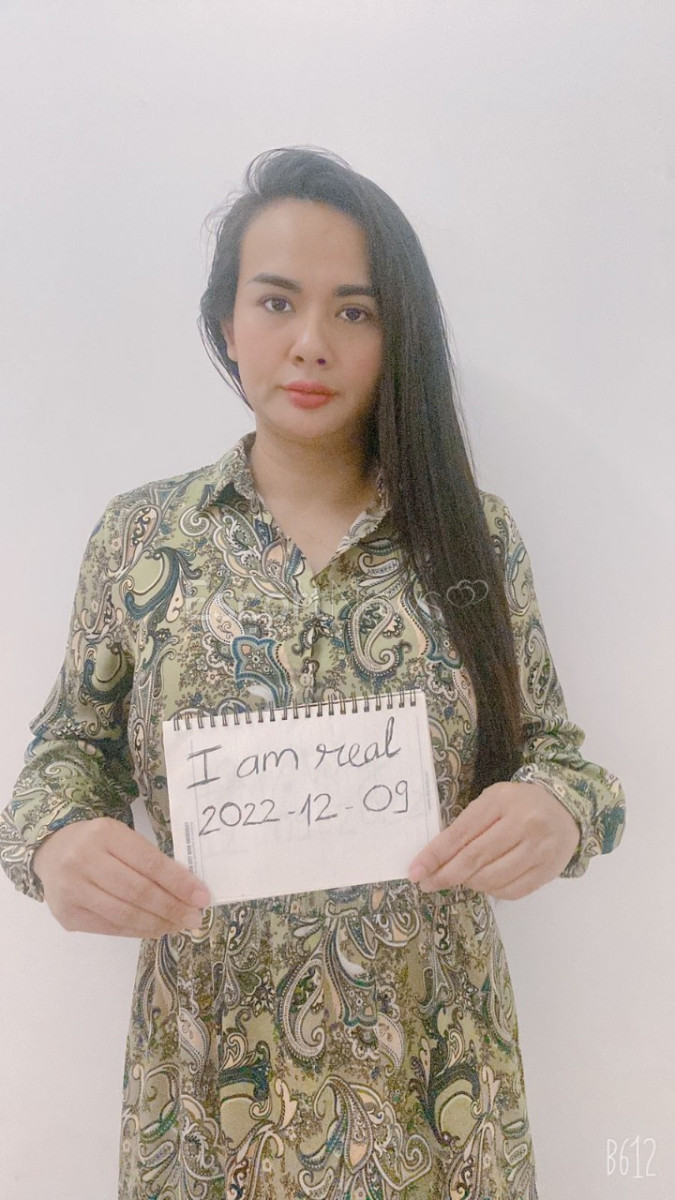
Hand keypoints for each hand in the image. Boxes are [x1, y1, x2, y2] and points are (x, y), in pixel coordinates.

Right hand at [32, 817, 211, 937]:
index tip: (202, 897)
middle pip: (138, 891)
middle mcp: (84, 860)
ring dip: (158, 923)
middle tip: (195, 918)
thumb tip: (188, 890)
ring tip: (179, 925)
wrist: (52, 851)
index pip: (150, 863)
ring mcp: (72, 890)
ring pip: (124, 914)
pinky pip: (110, 927)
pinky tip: (155, 928)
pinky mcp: (67, 915)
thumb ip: (150, 860)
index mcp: (105, 833)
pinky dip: (137, 930)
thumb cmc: (97, 843)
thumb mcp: (122, 837)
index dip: (179, 883)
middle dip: (172, 907)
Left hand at [408, 781, 580, 899]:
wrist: (567, 809)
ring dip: (469, 883)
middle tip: (427, 884)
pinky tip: (486, 882)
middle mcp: (522, 825)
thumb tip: (437, 859)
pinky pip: (510, 892)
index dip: (435, 855)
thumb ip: (468, 825)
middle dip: (445, 875)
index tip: (415, 870)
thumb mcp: (492, 801)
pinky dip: (492, 891)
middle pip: (474, 859)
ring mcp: (538, 850)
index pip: (461, 833)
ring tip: (463, 877)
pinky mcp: (548, 871)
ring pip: (491, 879)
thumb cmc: (519, 804)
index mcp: (501, 801)